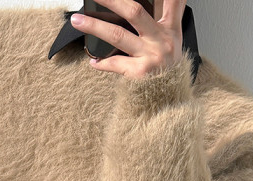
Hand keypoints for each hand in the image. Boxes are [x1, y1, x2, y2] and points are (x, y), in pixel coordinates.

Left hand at [70, 0, 185, 77]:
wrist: (169, 100)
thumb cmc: (168, 66)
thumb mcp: (175, 37)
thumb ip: (170, 13)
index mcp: (169, 28)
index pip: (172, 2)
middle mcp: (160, 40)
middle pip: (134, 12)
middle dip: (112, 1)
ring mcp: (149, 56)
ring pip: (118, 35)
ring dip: (94, 26)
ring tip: (77, 20)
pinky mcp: (139, 73)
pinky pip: (115, 64)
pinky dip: (102, 63)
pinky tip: (93, 62)